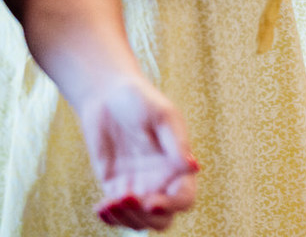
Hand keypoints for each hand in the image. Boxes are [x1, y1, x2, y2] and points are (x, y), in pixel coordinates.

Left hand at [79, 74, 197, 230]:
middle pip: (161, 218)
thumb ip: (177, 143)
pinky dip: (108, 217)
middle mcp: (161, 180)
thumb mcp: (164, 116)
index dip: (172, 205)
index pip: (183, 198)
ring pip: (137, 220)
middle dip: (145, 218)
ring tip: (109, 203)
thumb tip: (193, 168)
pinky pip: (115, 212)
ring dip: (125, 219)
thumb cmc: (142, 100)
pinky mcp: (114, 186)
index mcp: (179, 166)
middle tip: (127, 199)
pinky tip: (101, 208)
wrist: (109, 95)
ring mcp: (137, 186)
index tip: (152, 201)